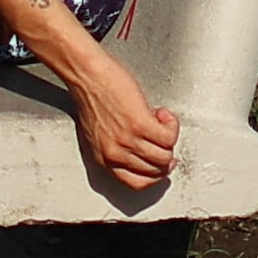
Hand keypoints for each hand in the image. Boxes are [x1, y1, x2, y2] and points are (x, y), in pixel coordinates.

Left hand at [54, 41, 181, 192]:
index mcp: (105, 159)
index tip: (163, 164)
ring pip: (166, 155)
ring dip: (169, 137)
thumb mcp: (97, 133)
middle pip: (156, 170)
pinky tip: (162, 114)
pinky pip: (169, 136)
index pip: (137, 183)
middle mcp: (116, 154)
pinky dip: (171, 125)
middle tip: (164, 136)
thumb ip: (116, 148)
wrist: (86, 74)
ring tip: (160, 121)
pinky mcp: (141, 124)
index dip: (156, 175)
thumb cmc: (90, 95)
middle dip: (165, 153)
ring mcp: (129, 140)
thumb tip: (143, 153)